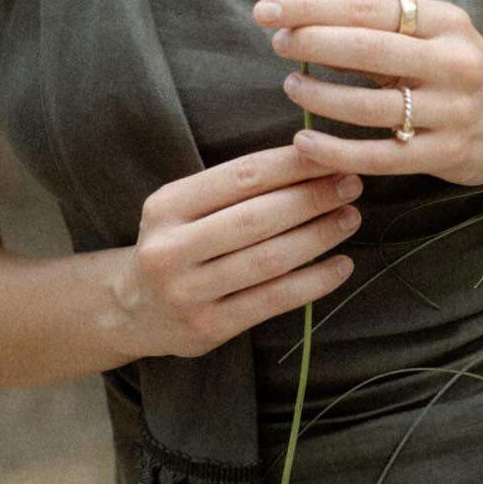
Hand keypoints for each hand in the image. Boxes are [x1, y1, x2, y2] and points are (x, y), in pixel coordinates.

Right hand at [116, 146, 363, 358]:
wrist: (131, 309)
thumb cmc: (176, 244)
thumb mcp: (184, 207)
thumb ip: (234, 187)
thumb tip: (311, 157)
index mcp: (167, 206)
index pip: (241, 176)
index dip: (293, 164)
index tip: (332, 155)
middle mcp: (171, 249)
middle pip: (257, 218)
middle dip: (312, 198)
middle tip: (351, 184)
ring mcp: (188, 293)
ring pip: (268, 260)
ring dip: (318, 236)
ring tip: (350, 217)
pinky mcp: (208, 328)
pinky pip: (272, 301)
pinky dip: (313, 282)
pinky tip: (341, 265)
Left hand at [254, 0, 482, 187]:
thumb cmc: (456, 72)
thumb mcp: (433, 38)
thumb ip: (379, 32)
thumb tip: (304, 25)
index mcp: (445, 23)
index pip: (368, 8)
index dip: (312, 7)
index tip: (267, 9)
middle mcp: (452, 63)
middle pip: (368, 50)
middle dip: (311, 43)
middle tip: (278, 43)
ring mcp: (450, 112)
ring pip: (369, 106)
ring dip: (319, 95)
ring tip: (292, 86)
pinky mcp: (443, 154)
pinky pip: (378, 156)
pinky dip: (335, 150)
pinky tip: (304, 141)